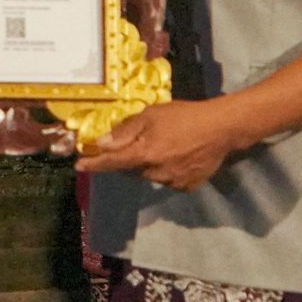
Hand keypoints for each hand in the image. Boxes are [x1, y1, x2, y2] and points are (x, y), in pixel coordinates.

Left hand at [74, 99, 246, 191]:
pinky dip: (168, 170)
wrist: (222, 128)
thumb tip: (102, 143)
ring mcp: (173, 182)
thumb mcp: (152, 114)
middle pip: (132, 170)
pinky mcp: (187, 186)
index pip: (112, 162)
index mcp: (145, 154)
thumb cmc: (185, 116)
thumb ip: (126, 130)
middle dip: (131, 158)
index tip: (79, 166)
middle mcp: (156, 173)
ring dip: (150, 164)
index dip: (94, 164)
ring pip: (151, 176)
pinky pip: (169, 180)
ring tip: (166, 146)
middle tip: (141, 143)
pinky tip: (179, 156)